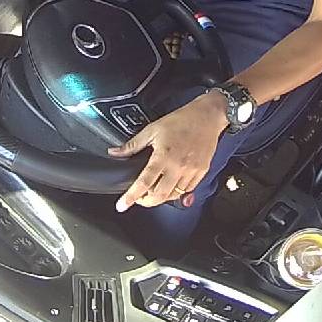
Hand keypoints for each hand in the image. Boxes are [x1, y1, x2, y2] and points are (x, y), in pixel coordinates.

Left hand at [108, 92, 228, 211]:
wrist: (207, 116)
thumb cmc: (181, 120)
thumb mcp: (152, 129)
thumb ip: (133, 145)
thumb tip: (115, 152)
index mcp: (163, 156)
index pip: (144, 182)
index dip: (131, 196)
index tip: (122, 205)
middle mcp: (178, 166)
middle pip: (160, 195)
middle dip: (146, 202)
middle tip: (139, 198)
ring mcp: (191, 171)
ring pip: (174, 195)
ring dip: (162, 197)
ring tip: (154, 191)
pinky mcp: (201, 171)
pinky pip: (188, 190)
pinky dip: (177, 192)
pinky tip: (171, 185)